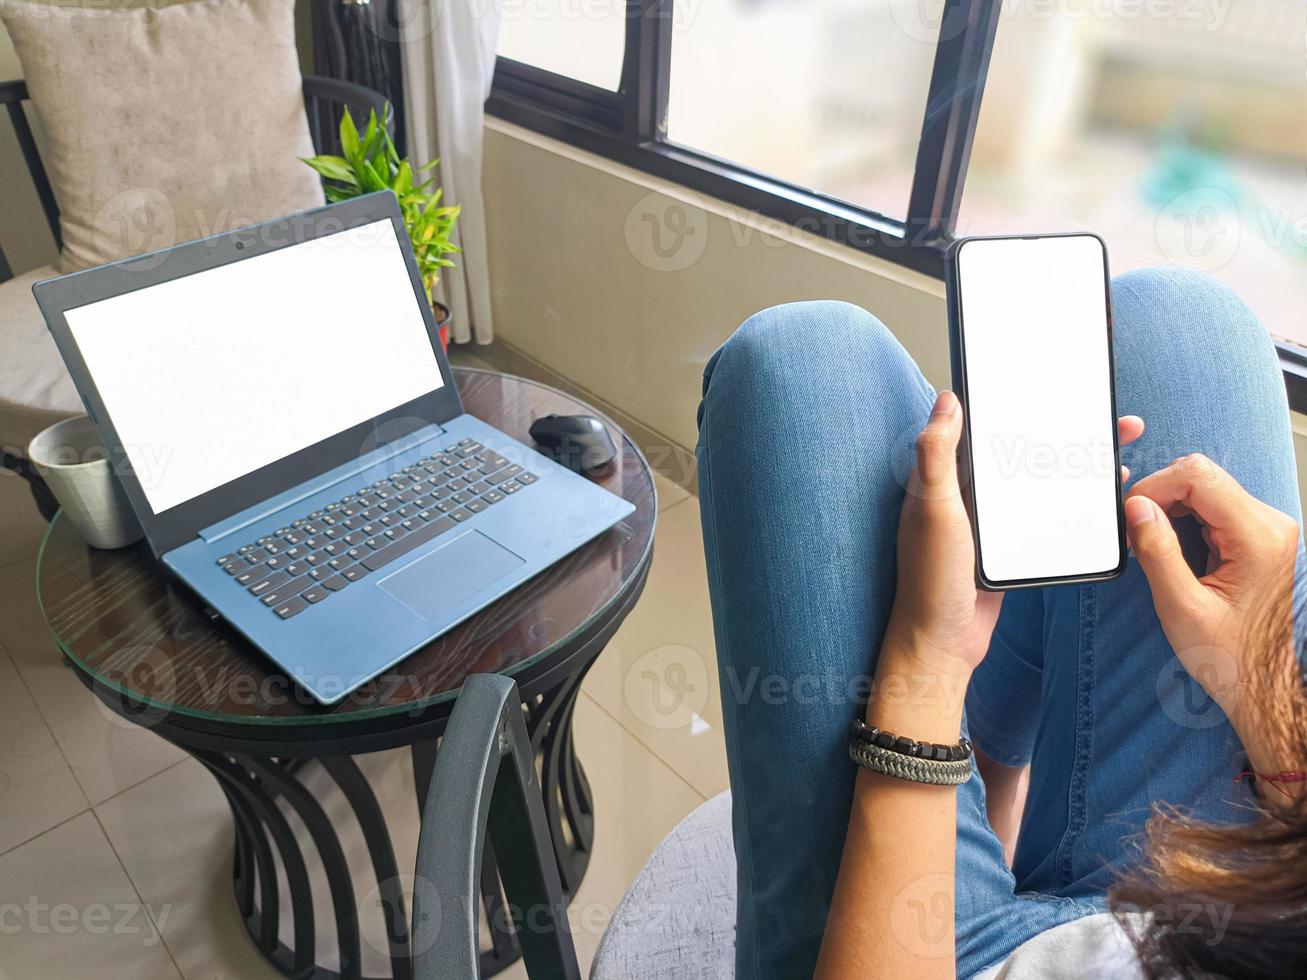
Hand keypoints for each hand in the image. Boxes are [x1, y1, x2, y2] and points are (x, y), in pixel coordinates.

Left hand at [884, 397, 1146, 675]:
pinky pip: (1047, 516)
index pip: (983, 429)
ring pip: (1039, 482)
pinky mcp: (1011, 547)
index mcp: (944, 479)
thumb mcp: (933, 510)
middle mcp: (967, 496)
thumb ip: (937, 455)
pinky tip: (1104, 498)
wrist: (944, 644)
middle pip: (1022, 452)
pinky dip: (1074, 503)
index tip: (1055, 388)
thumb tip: (947, 400)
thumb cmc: (930, 580)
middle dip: (1064, 432)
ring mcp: (991, 522)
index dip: (1017, 406)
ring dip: (1076, 466)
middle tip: (1110, 419)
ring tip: (1118, 452)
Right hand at [1125, 453, 1299, 726]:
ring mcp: (1266, 529)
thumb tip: (1136, 508)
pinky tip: (1172, 546)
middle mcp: (1269, 524)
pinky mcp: (1258, 537)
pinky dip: (1185, 518)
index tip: (1131, 515)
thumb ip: (1157, 551)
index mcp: (1257, 537)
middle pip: (1203, 476)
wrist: (1263, 683)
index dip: (1155, 487)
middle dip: (1160, 496)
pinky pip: (1214, 507)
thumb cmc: (1229, 656)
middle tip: (1137, 532)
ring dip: (1171, 507)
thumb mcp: (1181, 607)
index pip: (1199, 476)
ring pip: (1206, 488)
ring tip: (1152, 543)